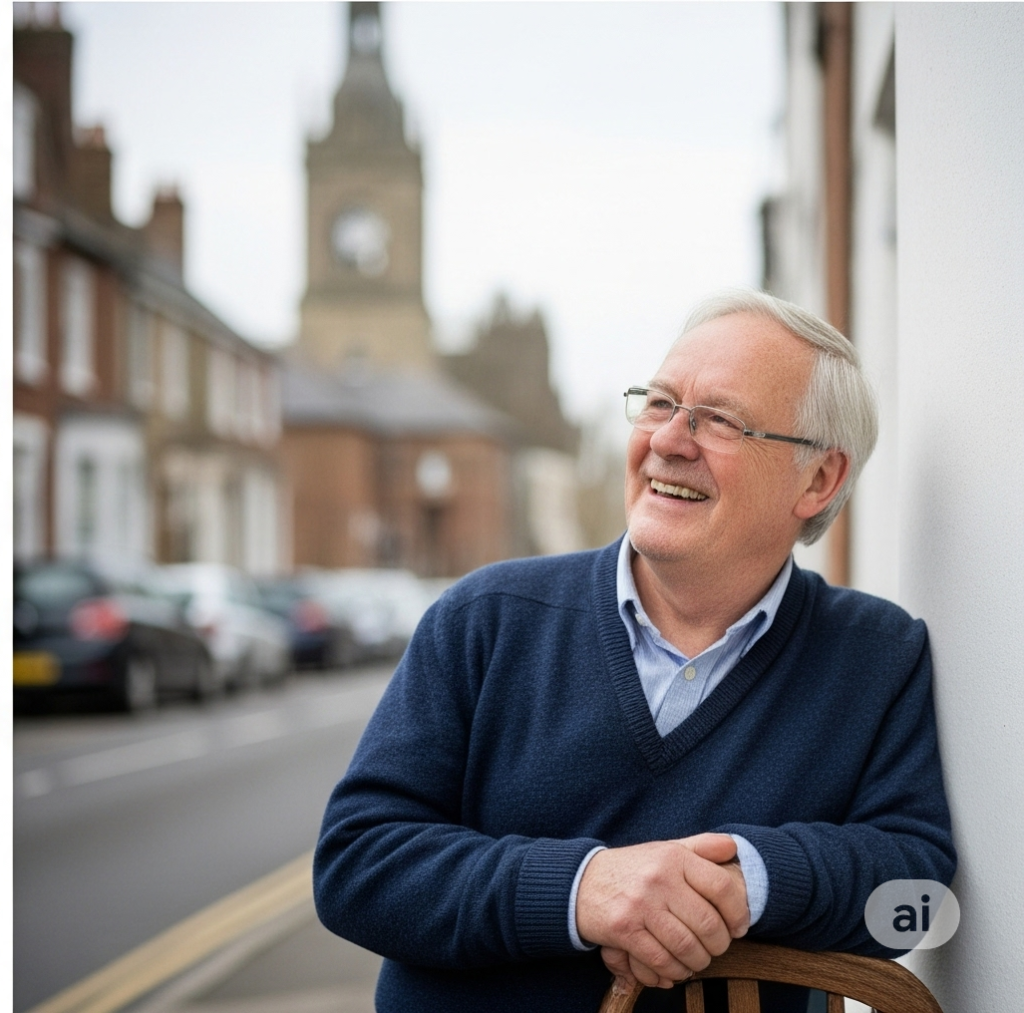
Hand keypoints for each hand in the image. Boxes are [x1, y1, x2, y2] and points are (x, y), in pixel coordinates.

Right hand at [577, 834, 748, 989]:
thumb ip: (700, 847)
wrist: (582, 881)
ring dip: (698, 961)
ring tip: (697, 959)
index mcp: (673, 856)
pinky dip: (675, 971)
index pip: (721, 887)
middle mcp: (659, 878)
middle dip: (719, 944)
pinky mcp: (624, 929)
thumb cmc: (633, 869)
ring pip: (687, 947)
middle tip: (716, 947)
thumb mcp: (665, 849)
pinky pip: (662, 960)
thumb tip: (732, 848)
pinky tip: (677, 967)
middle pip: (708, 923)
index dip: (738, 913)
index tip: (739, 927)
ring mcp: (640, 904)